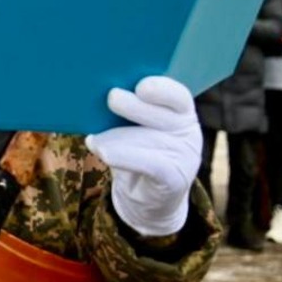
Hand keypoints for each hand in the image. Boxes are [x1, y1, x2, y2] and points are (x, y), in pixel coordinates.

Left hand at [86, 76, 200, 237]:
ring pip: (149, 139)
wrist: (146, 196)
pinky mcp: (175, 179)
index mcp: (179, 110)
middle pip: (162, 115)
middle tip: (112, 98)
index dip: (161, 89)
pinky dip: (122, 156)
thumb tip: (94, 92)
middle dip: (135, 106)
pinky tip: (102, 152)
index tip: (140, 85)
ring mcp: (185, 156)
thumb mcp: (131, 124)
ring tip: (96, 139)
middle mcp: (186, 131)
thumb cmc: (135, 148)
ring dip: (118, 137)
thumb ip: (124, 108)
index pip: (177, 95)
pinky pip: (148, 164)